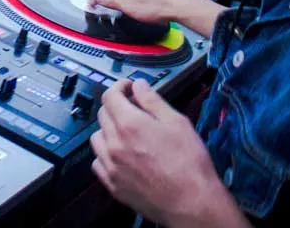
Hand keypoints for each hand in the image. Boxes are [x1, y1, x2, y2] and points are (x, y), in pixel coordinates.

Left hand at [92, 80, 246, 226]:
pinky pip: (98, 163)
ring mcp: (111, 166)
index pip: (110, 96)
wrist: (191, 203)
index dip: (119, 87)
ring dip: (108, 129)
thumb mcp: (177, 122)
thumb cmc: (189, 165)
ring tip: (127, 132)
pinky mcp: (113, 185)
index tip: (128, 88)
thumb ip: (153, 100)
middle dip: (116, 106)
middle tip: (133, 108)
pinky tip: (121, 155)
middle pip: (102, 114)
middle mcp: (115, 144)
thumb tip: (139, 86)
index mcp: (129, 125)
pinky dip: (105, 154)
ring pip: (97, 138)